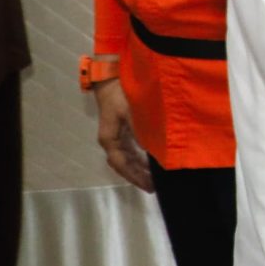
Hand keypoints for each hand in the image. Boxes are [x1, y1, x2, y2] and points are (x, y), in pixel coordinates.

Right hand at [91, 76, 151, 192]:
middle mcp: (111, 140)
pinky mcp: (121, 129)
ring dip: (139, 167)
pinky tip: (151, 160)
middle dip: (138, 175)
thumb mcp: (133, 112)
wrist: (113, 79)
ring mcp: (115, 135)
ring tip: (154, 177)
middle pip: (124, 164)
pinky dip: (139, 157)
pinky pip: (130, 149)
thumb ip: (141, 131)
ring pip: (127, 158)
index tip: (149, 186)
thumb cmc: (121, 95)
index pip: (122, 164)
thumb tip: (151, 151)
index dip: (135, 176)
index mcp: (110, 139)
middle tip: (154, 186)